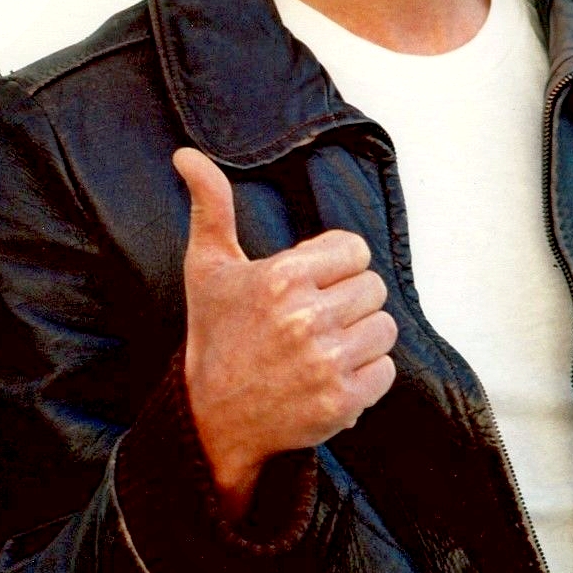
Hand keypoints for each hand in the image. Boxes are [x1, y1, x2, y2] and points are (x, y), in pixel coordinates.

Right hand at [173, 147, 396, 517]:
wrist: (211, 419)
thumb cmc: (215, 336)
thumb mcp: (208, 267)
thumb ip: (211, 206)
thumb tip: (187, 154)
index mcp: (282, 278)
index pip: (355, 249)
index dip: (335, 266)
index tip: (310, 286)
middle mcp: (306, 318)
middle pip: (373, 288)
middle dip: (348, 301)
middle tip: (313, 322)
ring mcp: (327, 363)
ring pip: (385, 328)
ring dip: (360, 338)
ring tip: (324, 348)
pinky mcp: (342, 401)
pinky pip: (386, 370)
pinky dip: (366, 376)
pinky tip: (331, 376)